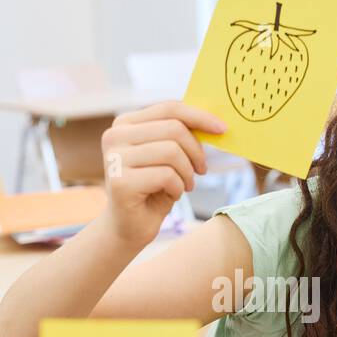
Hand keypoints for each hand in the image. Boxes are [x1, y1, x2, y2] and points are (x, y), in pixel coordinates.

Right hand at [99, 101, 225, 247]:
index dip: (200, 117)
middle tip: (201, 169)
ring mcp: (115, 159)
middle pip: (173, 129)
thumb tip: (212, 121)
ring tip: (185, 185)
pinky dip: (178, 187)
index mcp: (125, 123)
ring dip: (187, 172)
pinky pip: (166, 176)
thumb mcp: (167, 156)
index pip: (169, 108)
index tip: (222, 129)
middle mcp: (115, 136)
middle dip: (196, 151)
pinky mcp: (120, 182)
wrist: (128, 227)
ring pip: (172, 152)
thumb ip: (179, 135)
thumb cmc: (152, 189)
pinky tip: (172, 194)